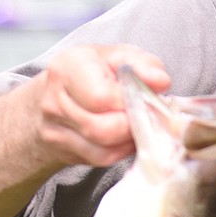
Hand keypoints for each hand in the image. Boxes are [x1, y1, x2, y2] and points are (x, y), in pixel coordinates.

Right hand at [0, 43, 170, 216]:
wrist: (54, 94)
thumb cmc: (93, 72)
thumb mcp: (118, 56)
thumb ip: (142, 65)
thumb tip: (160, 82)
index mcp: (68, 68)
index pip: (102, 98)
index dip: (132, 103)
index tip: (146, 98)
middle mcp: (54, 100)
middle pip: (104, 129)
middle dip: (133, 124)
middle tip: (146, 115)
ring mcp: (54, 129)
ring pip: (104, 149)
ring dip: (129, 140)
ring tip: (137, 123)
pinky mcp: (63, 150)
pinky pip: (102, 160)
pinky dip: (122, 151)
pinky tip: (126, 137)